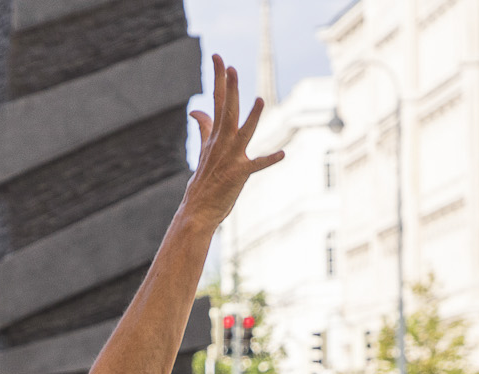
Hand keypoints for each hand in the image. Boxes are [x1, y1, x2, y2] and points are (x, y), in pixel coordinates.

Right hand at [185, 54, 284, 224]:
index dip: (218, 79)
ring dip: (252, 118)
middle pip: (227, 111)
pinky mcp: (238, 175)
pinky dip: (269, 160)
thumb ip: (204, 128)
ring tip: (260, 101)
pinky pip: (256, 165)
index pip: (217, 101)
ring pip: (242, 133)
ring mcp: (230, 159)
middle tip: (231, 68)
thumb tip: (196, 110)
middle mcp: (222, 144)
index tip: (219, 58)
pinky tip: (282, 153)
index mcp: (216, 136)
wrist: (197, 210)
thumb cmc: (204, 181)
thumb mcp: (204, 150)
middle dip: (229, 89)